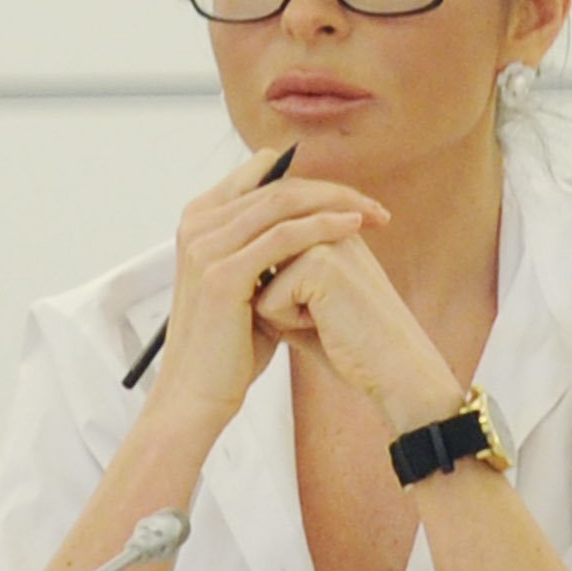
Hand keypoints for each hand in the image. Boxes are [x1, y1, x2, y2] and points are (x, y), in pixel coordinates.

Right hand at [146, 150, 388, 424]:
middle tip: (374, 207)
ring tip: (374, 214)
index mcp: (199, 221)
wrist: (199, 394)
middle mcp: (197, 226)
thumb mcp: (250, 287)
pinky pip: (283, 236)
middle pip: (276, 186)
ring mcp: (206, 247)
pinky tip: (353, 227)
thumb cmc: (229, 347)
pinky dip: (323, 226)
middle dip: (332, 191)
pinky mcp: (222, 274)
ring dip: (336, 203)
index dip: (308, 181)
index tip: (350, 198)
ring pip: (283, 203)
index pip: (259, 176)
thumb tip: (312, 227)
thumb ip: (269, 252)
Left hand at [253, 232, 464, 431]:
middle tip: (323, 318)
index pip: (263, 250)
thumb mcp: (305, 305)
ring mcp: (322, 239)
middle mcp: (323, 223)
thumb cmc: (350, 346)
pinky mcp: (319, 264)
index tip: (319, 310)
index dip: (274, 293)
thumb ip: (272, 281)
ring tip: (325, 320)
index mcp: (324, 226)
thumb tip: (225, 273)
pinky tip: (328, 326)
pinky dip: (288, 326)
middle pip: (254, 265)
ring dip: (279, 313)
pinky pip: (266, 302)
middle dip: (274, 302)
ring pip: (254, 280)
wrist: (397, 372)